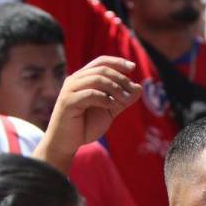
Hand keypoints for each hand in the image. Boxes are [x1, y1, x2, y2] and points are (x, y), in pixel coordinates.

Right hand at [37, 56, 140, 171]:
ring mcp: (70, 90)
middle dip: (120, 78)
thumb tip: (139, 87)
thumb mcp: (109, 111)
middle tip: (131, 90)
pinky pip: (90, 94)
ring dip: (115, 88)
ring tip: (125, 100)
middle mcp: (75, 80)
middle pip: (102, 70)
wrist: (66, 143)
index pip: (101, 62)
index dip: (117, 62)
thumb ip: (122, 100)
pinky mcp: (68, 102)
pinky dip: (104, 98)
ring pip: (97, 79)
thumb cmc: (85, 126)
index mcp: (83, 79)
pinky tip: (112, 106)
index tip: (132, 67)